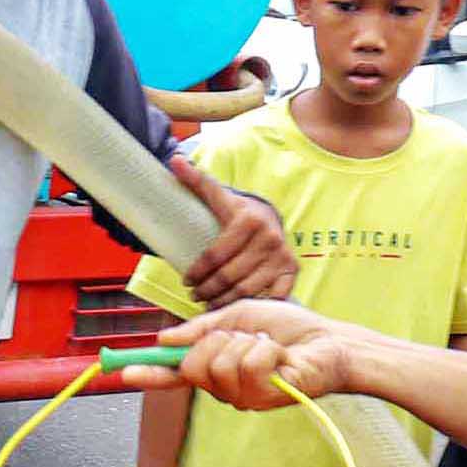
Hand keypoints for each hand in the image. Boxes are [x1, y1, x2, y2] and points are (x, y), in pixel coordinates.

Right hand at [156, 298, 364, 408]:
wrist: (330, 341)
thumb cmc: (289, 329)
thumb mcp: (238, 317)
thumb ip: (202, 328)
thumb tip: (165, 337)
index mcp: (215, 367)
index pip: (174, 374)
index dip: (148, 372)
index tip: (121, 371)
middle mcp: (224, 388)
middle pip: (192, 365)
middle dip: (215, 340)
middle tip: (243, 335)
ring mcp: (242, 397)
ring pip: (219, 364)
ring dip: (246, 343)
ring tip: (268, 345)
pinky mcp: (263, 399)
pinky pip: (247, 365)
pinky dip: (265, 350)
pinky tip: (280, 355)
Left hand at [175, 159, 296, 304]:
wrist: (268, 215)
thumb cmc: (236, 210)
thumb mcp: (217, 195)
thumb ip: (195, 180)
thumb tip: (174, 159)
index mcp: (248, 220)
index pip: (215, 255)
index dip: (198, 272)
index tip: (187, 280)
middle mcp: (269, 237)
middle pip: (229, 275)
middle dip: (208, 289)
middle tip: (195, 294)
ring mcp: (282, 255)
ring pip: (247, 289)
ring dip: (225, 301)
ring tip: (209, 302)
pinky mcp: (292, 269)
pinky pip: (272, 296)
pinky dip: (254, 304)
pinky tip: (237, 306)